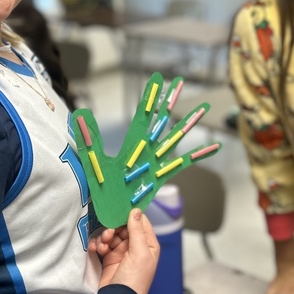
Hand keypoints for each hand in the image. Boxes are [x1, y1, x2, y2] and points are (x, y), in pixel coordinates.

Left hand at [70, 73, 220, 227]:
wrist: (109, 214)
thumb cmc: (101, 189)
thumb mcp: (93, 160)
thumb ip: (89, 138)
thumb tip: (79, 114)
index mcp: (132, 143)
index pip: (143, 114)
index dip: (150, 97)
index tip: (157, 79)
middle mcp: (147, 149)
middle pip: (161, 120)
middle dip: (170, 101)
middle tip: (179, 82)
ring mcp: (157, 162)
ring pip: (175, 138)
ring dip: (188, 123)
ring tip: (202, 108)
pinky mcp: (163, 177)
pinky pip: (184, 164)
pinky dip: (199, 156)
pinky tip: (214, 147)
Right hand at [89, 208, 159, 293]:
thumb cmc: (134, 279)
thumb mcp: (139, 253)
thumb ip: (137, 231)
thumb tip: (136, 211)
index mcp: (149, 244)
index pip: (141, 223)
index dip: (131, 215)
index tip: (120, 209)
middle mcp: (136, 247)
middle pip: (124, 227)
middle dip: (114, 228)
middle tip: (108, 234)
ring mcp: (122, 252)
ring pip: (112, 235)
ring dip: (105, 237)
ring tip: (102, 245)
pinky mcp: (110, 258)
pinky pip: (103, 244)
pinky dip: (98, 244)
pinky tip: (96, 249)